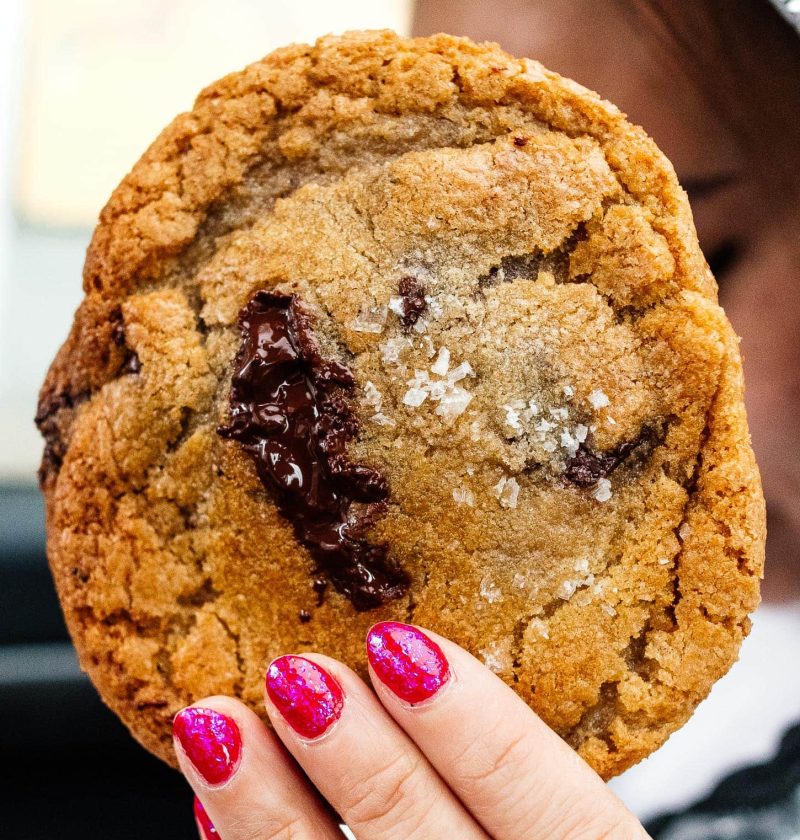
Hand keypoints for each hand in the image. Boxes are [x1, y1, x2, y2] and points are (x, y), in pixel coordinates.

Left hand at [173, 621, 648, 838]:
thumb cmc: (516, 838)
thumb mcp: (552, 818)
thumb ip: (509, 768)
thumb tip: (413, 654)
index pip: (562, 818)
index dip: (484, 730)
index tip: (405, 644)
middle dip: (364, 764)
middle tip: (300, 673)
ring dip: (272, 815)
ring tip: (216, 725)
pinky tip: (210, 810)